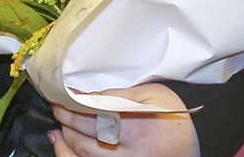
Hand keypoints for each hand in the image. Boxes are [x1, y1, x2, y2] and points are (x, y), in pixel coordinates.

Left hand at [48, 84, 198, 156]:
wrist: (187, 150)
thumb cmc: (171, 119)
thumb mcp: (154, 95)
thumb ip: (122, 93)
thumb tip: (89, 93)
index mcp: (134, 127)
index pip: (92, 116)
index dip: (72, 106)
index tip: (61, 96)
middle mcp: (125, 151)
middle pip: (83, 138)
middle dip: (66, 122)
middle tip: (58, 108)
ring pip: (81, 156)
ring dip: (64, 141)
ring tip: (57, 129)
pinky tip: (61, 146)